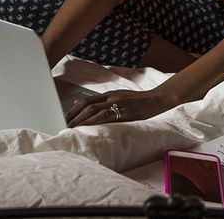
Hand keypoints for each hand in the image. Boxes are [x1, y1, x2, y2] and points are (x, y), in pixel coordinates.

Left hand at [65, 87, 180, 126]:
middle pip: (87, 104)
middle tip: (64, 126)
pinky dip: (95, 121)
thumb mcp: (120, 98)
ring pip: (94, 109)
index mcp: (110, 94)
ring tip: (72, 128)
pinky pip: (107, 115)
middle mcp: (112, 97)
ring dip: (81, 119)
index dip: (74, 110)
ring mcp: (118, 103)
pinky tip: (88, 128)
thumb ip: (103, 101)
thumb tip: (80, 103)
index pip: (87, 101)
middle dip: (74, 115)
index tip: (65, 119)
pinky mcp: (125, 111)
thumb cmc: (140, 102)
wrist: (159, 99)